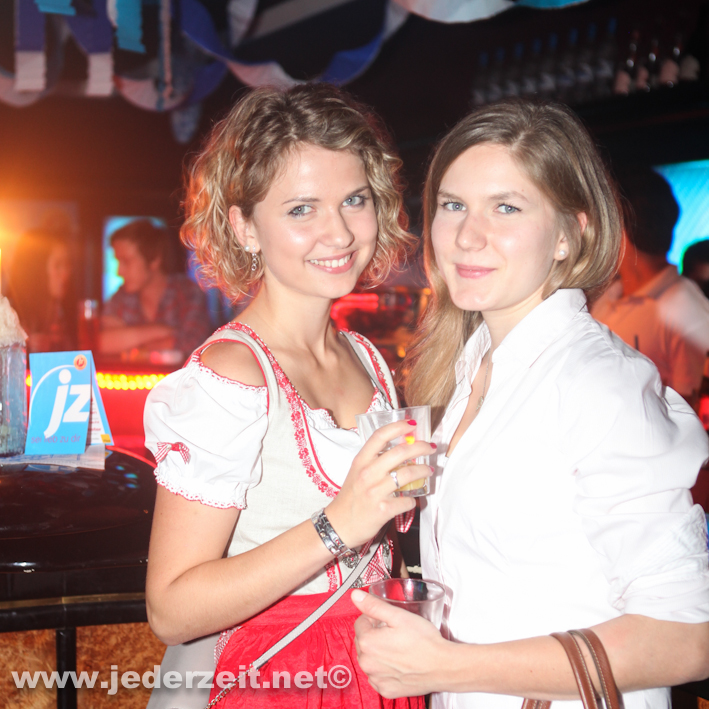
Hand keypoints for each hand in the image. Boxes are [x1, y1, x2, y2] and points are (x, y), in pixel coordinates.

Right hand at [325, 420, 434, 547]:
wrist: (338, 525)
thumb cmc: (350, 497)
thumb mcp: (357, 473)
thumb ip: (374, 461)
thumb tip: (400, 451)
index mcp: (361, 461)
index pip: (380, 436)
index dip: (398, 427)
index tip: (412, 424)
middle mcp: (367, 473)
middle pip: (400, 452)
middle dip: (421, 447)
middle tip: (430, 448)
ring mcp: (375, 491)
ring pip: (407, 475)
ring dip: (423, 470)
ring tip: (428, 470)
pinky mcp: (382, 510)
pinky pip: (407, 501)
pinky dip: (413, 500)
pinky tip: (413, 499)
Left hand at [352, 589, 448, 698]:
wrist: (443, 666)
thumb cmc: (424, 641)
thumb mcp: (398, 616)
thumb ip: (374, 605)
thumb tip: (355, 596)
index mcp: (367, 643)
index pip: (360, 623)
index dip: (374, 618)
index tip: (387, 620)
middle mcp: (367, 663)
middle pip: (363, 641)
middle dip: (374, 635)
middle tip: (394, 633)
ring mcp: (376, 679)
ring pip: (369, 658)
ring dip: (378, 652)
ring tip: (398, 648)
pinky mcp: (385, 690)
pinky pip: (378, 675)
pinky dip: (384, 669)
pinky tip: (398, 663)